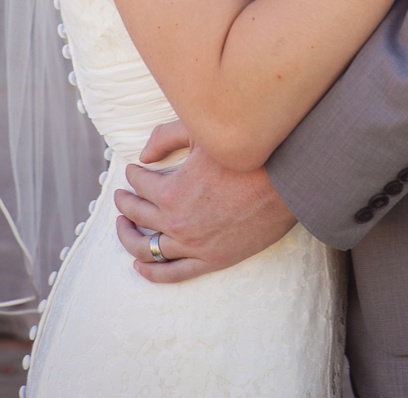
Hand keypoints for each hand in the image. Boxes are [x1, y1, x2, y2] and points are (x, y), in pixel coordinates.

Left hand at [112, 121, 296, 282]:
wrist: (286, 184)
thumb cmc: (244, 154)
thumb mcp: (200, 134)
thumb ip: (165, 137)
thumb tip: (142, 155)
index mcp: (170, 191)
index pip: (137, 181)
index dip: (133, 173)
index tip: (135, 169)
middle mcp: (177, 222)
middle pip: (136, 213)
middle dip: (124, 202)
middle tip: (121, 195)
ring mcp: (194, 245)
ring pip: (146, 248)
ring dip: (128, 236)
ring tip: (122, 225)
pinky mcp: (212, 260)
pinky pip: (172, 273)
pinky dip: (151, 272)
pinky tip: (138, 265)